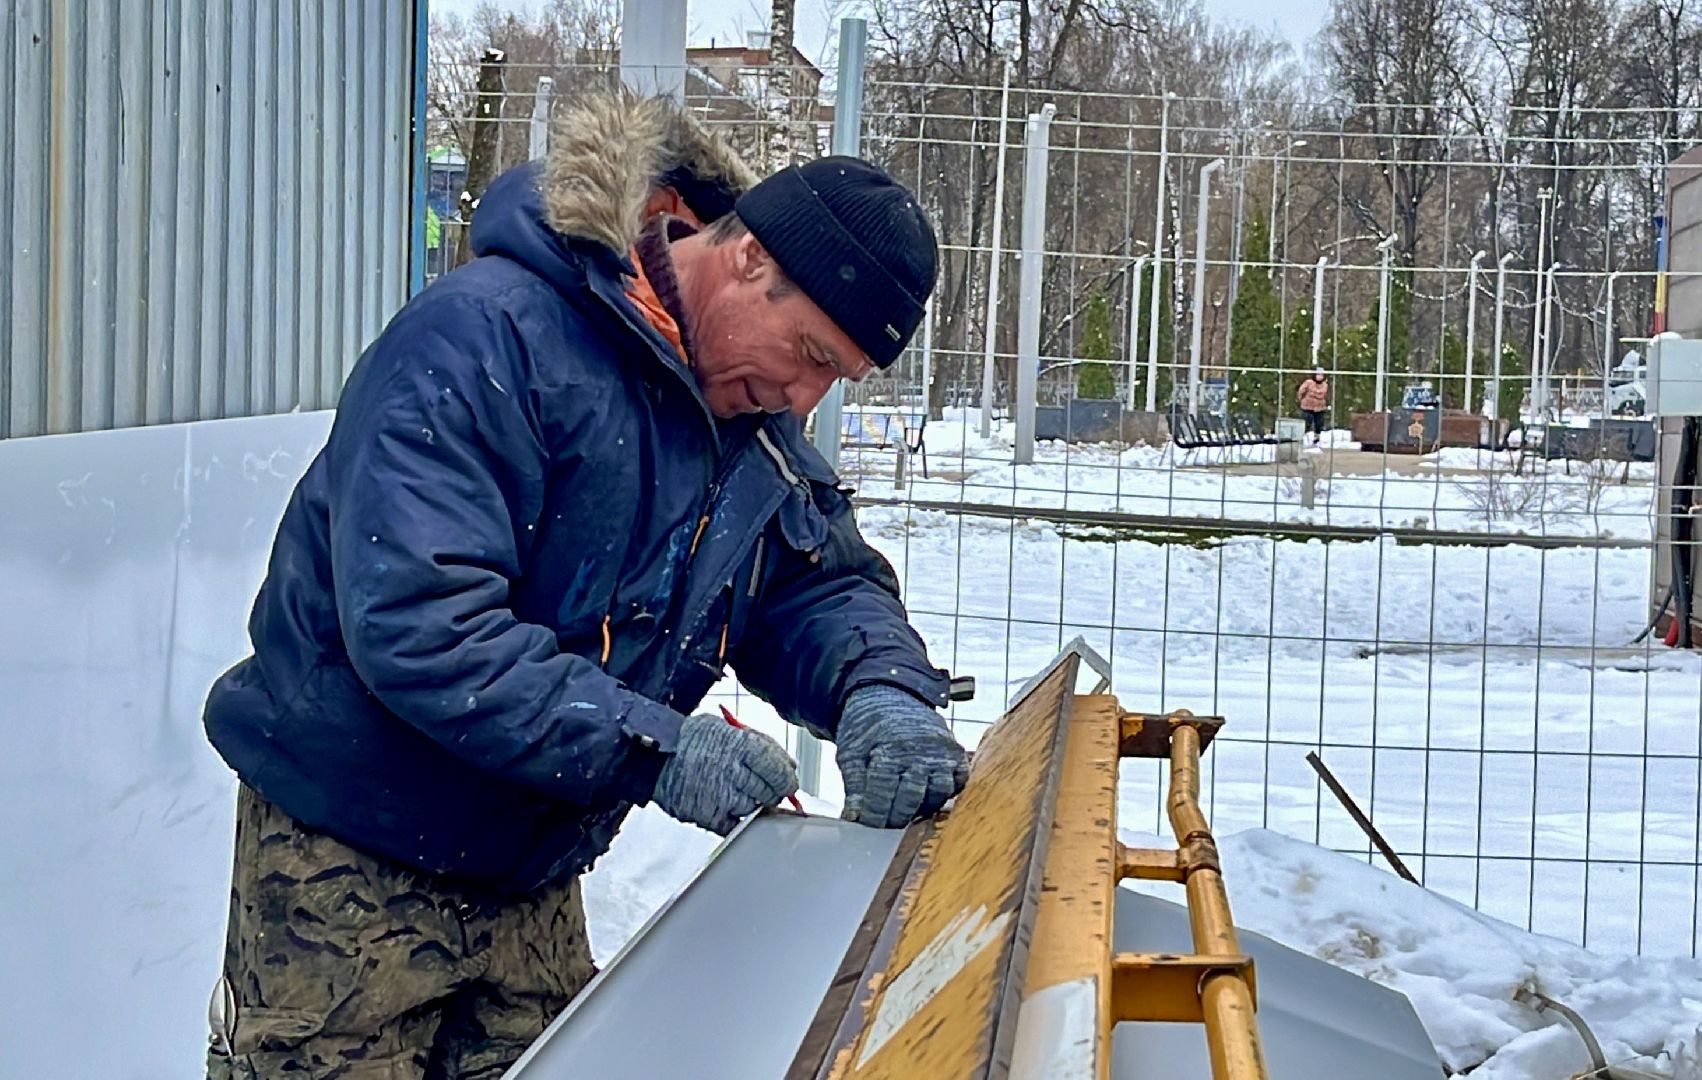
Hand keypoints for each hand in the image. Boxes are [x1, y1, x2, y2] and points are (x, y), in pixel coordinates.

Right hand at [651, 714, 799, 834]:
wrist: (653, 757)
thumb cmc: (689, 740)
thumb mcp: (725, 728)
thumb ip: (758, 744)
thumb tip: (787, 764)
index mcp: (739, 745)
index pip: (778, 767)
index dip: (786, 775)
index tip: (788, 779)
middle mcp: (731, 771)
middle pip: (771, 790)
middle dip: (775, 791)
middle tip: (770, 788)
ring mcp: (720, 796)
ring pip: (755, 808)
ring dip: (756, 804)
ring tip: (742, 792)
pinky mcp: (708, 816)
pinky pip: (735, 825)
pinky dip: (739, 819)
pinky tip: (733, 807)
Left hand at [836, 685, 969, 827]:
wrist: (890, 695)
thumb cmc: (867, 726)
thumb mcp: (850, 750)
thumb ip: (853, 784)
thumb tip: (853, 817)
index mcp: (889, 748)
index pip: (882, 792)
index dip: (873, 814)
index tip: (866, 823)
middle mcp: (919, 750)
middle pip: (911, 797)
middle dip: (896, 817)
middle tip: (885, 824)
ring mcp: (941, 751)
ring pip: (938, 792)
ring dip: (922, 808)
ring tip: (906, 811)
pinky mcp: (955, 752)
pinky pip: (959, 781)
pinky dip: (946, 793)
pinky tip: (927, 796)